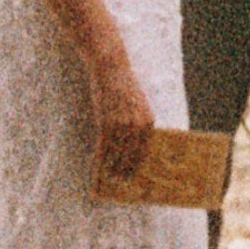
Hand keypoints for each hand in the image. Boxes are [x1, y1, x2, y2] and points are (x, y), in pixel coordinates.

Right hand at [89, 72, 159, 198]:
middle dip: (127, 168)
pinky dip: (103, 157)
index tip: (135, 173)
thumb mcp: (138, 105)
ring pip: (118, 153)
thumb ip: (138, 123)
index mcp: (149, 120)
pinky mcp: (106, 122)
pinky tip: (101, 164)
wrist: (111, 69)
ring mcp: (122, 124)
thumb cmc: (124, 86)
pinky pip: (105, 146)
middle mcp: (137, 125)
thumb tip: (134, 146)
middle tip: (123, 179)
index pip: (145, 149)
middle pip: (132, 154)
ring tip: (112, 175)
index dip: (139, 162)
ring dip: (114, 166)